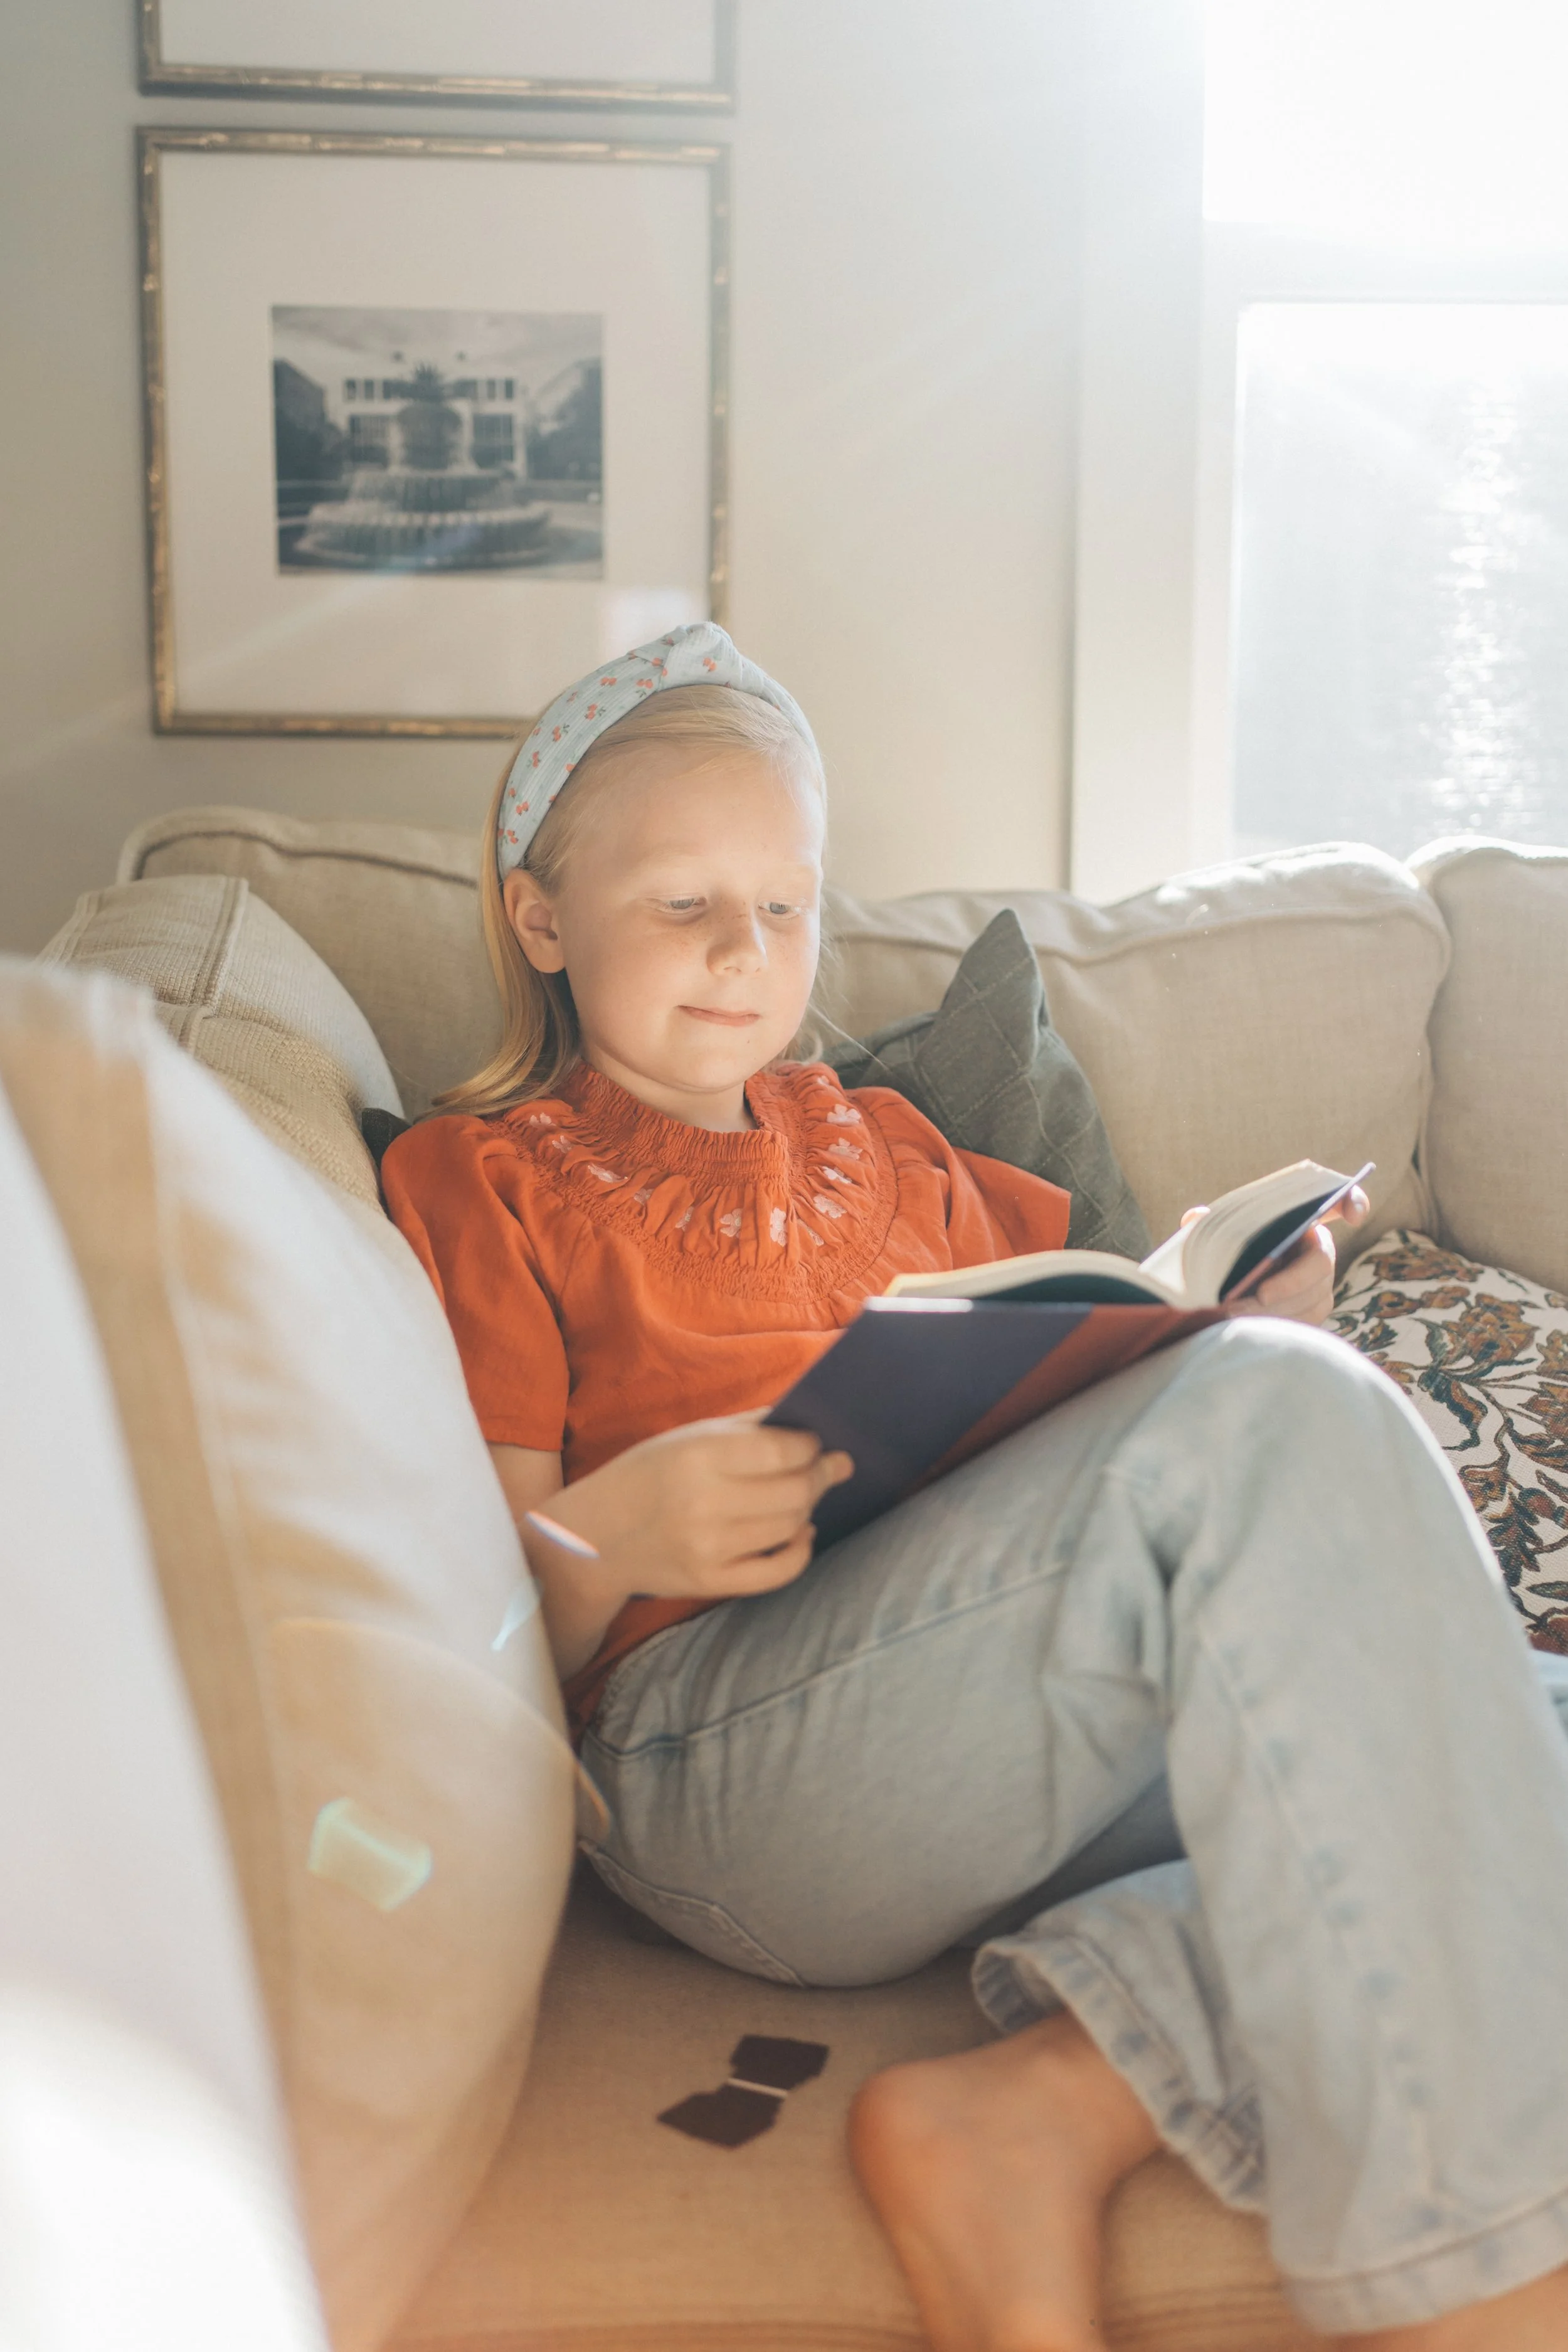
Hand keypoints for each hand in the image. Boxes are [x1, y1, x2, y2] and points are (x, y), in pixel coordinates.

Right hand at [510, 1418, 852, 1676]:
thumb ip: (746, 1428)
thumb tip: (807, 1422)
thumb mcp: (684, 1437)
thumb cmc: (645, 1475)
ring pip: (790, 1527)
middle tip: (830, 1465)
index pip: (779, 1451)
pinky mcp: (710, 1583)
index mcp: (696, 1456)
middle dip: (821, 1474)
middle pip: (793, 1490)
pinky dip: (801, 1550)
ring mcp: (708, 1549)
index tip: (815, 1442)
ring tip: (807, 1492)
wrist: (593, 1538)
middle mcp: (703, 1504)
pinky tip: (801, 1531)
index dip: (809, 1446)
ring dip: (809, 1506)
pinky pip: (778, 1572)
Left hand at [1179, 1185, 1368, 1327]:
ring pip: (1315, 1297)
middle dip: (1291, 1282)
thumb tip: (1196, 1217)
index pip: (1339, 1201)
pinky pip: (1306, 1320)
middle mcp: (1317, 1248)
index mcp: (1299, 1219)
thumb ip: (1209, 1225)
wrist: (1218, 1289)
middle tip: (1259, 1296)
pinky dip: (1279, 1325)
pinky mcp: (1313, 1310)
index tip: (1353, 1216)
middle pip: (1321, 1263)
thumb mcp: (1214, 1235)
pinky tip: (1251, 1330)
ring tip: (1239, 1315)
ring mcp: (1320, 1282)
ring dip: (1280, 1308)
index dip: (1353, 1202)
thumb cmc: (1222, 1252)